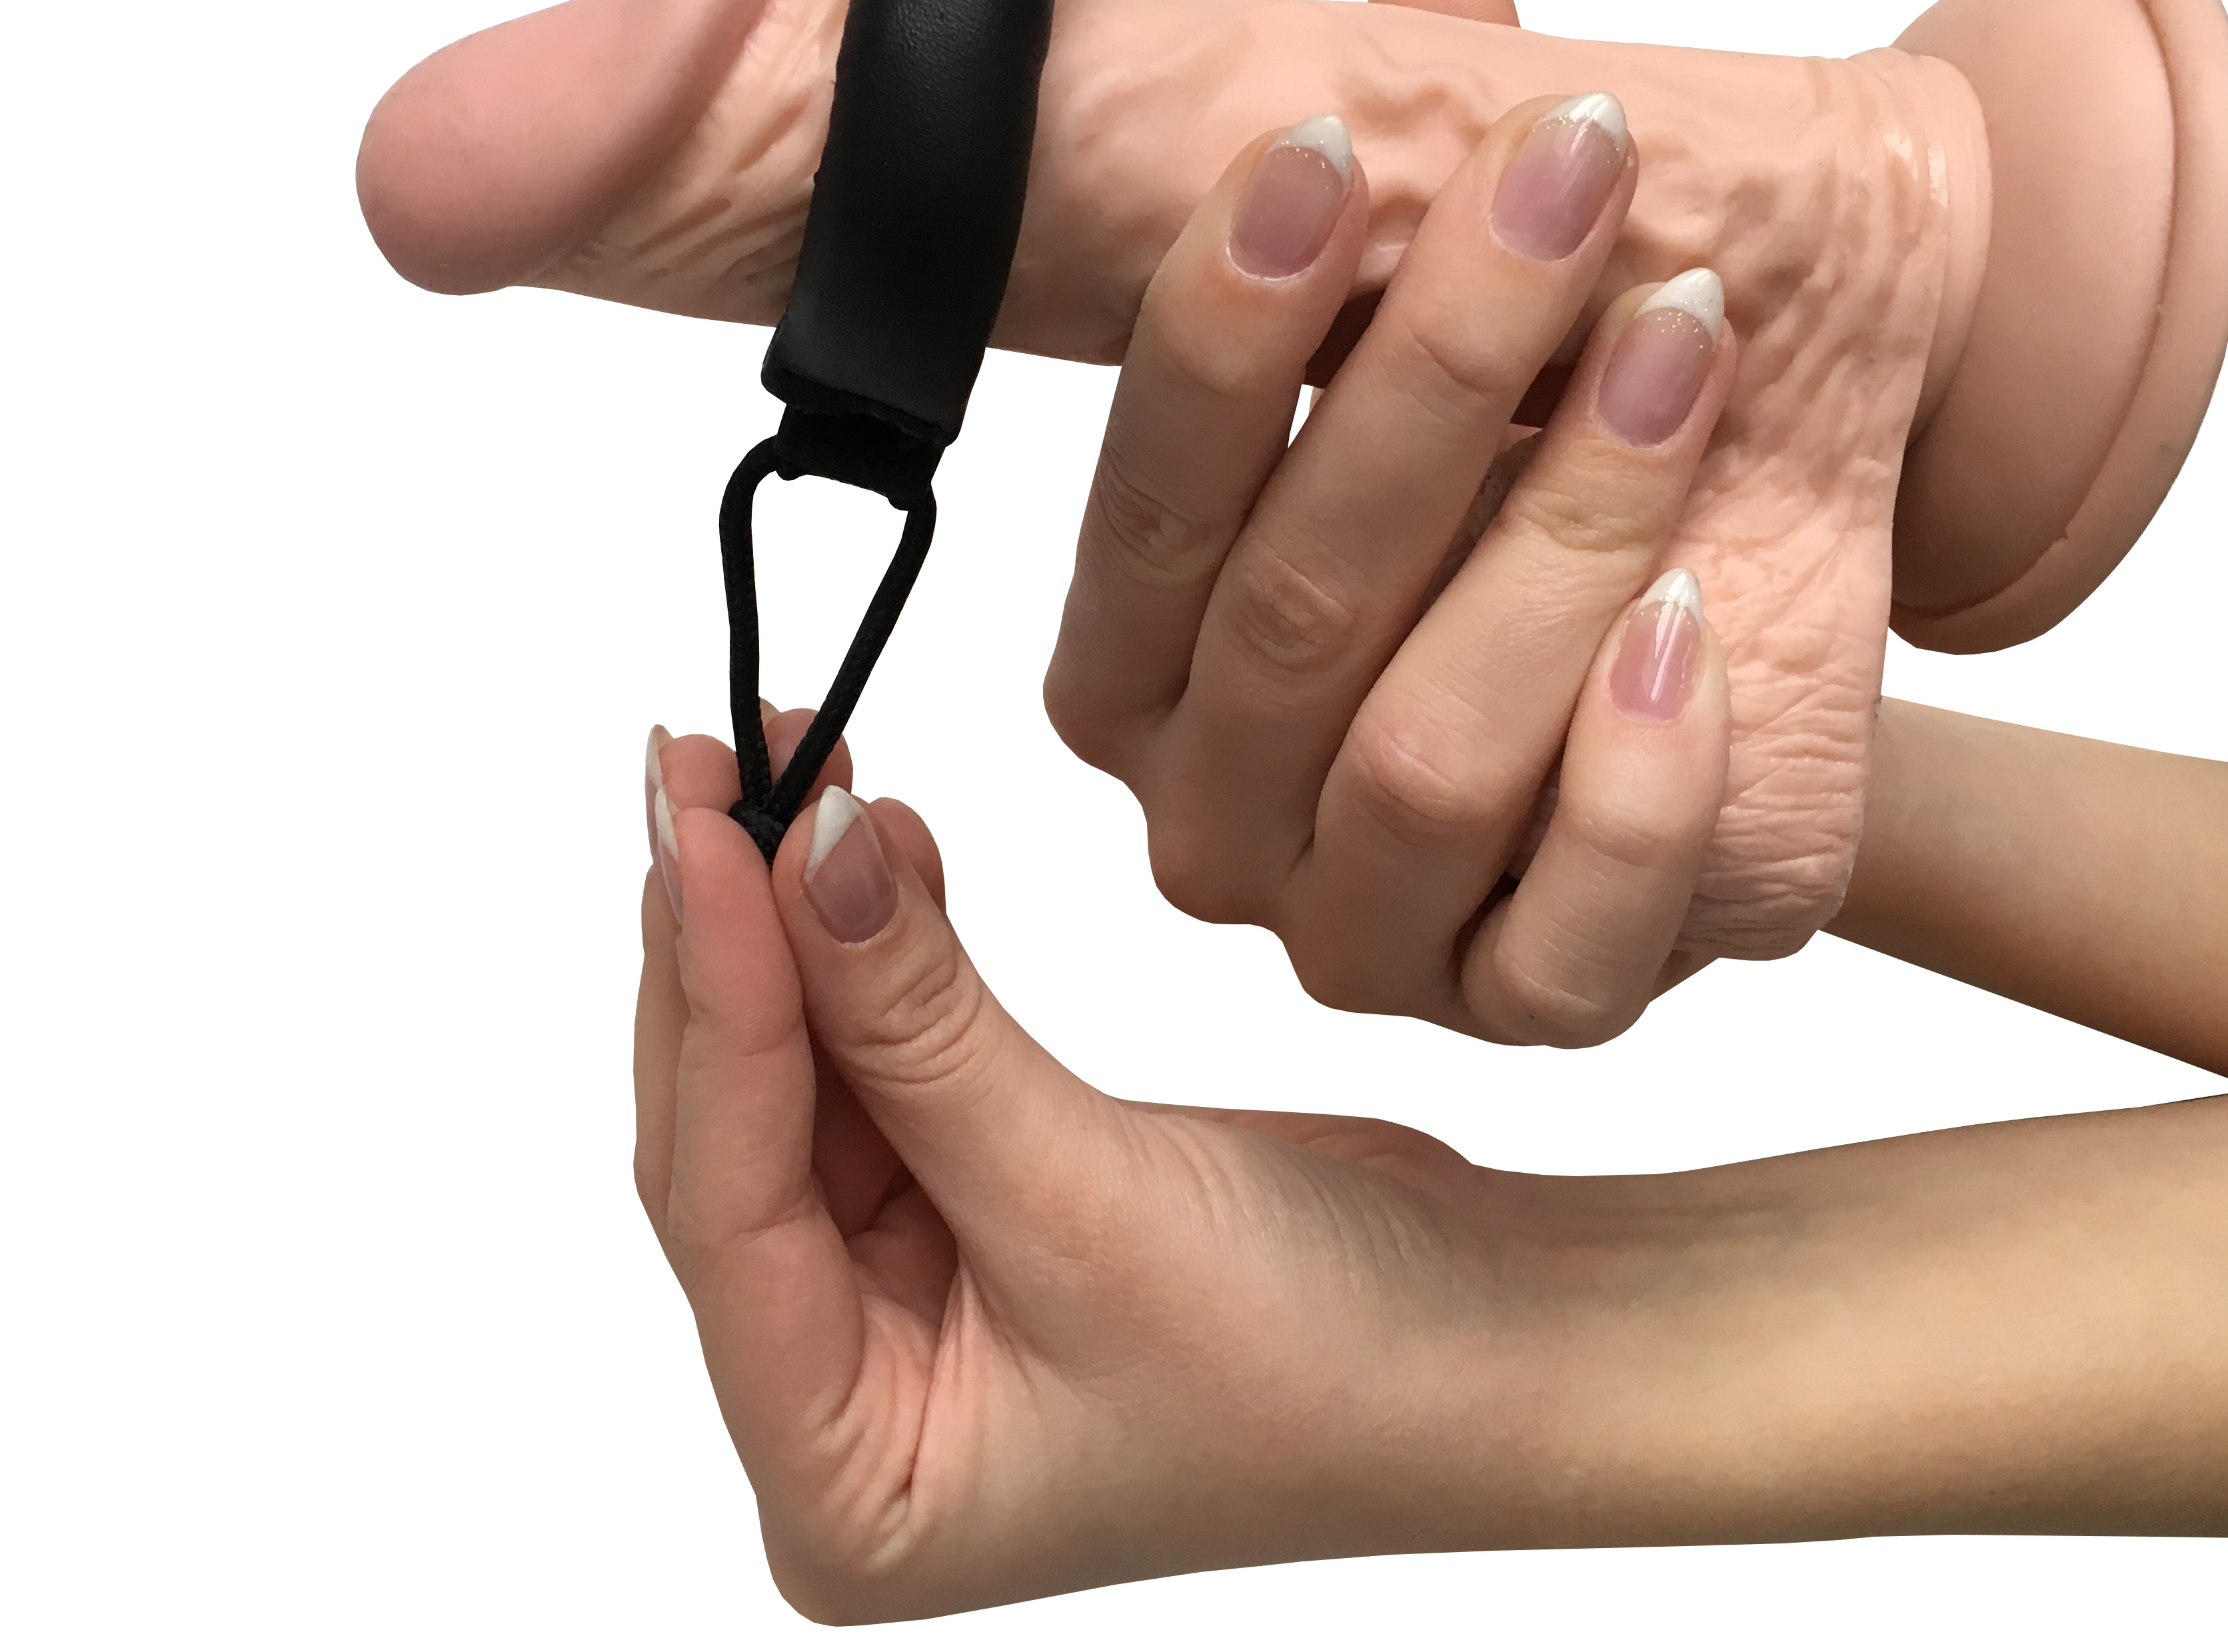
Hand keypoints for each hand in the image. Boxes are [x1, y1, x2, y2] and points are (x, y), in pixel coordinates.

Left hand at [637, 728, 2227, 1620]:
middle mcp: (864, 1426)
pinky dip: (884, 955)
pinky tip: (871, 839)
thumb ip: (933, 1030)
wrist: (1532, 1377)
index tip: (695, 783)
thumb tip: (805, 847)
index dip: (697, 976)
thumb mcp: (1127, 1200)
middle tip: (709, 734)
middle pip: (734, 1132)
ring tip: (776, 753)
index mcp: (852, 1493)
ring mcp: (925, 1340)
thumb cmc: (1378, 1356)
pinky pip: (890, 1073)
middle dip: (726, 943)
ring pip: (807, 1092)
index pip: (710, 1182)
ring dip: (800, 934)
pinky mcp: (1000, 1251)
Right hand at [1042, 94, 1734, 1045]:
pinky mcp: (1519, 1005)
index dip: (1223, 329)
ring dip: (1563, 543)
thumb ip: (1419, 160)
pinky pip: (1561, 943)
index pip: (1145, 503)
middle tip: (1577, 183)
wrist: (1724, 659)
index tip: (1323, 154)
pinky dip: (1637, 788)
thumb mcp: (1479, 323)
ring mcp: (1355, 933)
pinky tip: (1701, 635)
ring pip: (1423, 765)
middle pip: (1288, 615)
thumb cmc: (1546, 483)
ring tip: (1684, 363)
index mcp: (1131, 668)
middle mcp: (1209, 815)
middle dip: (1440, 377)